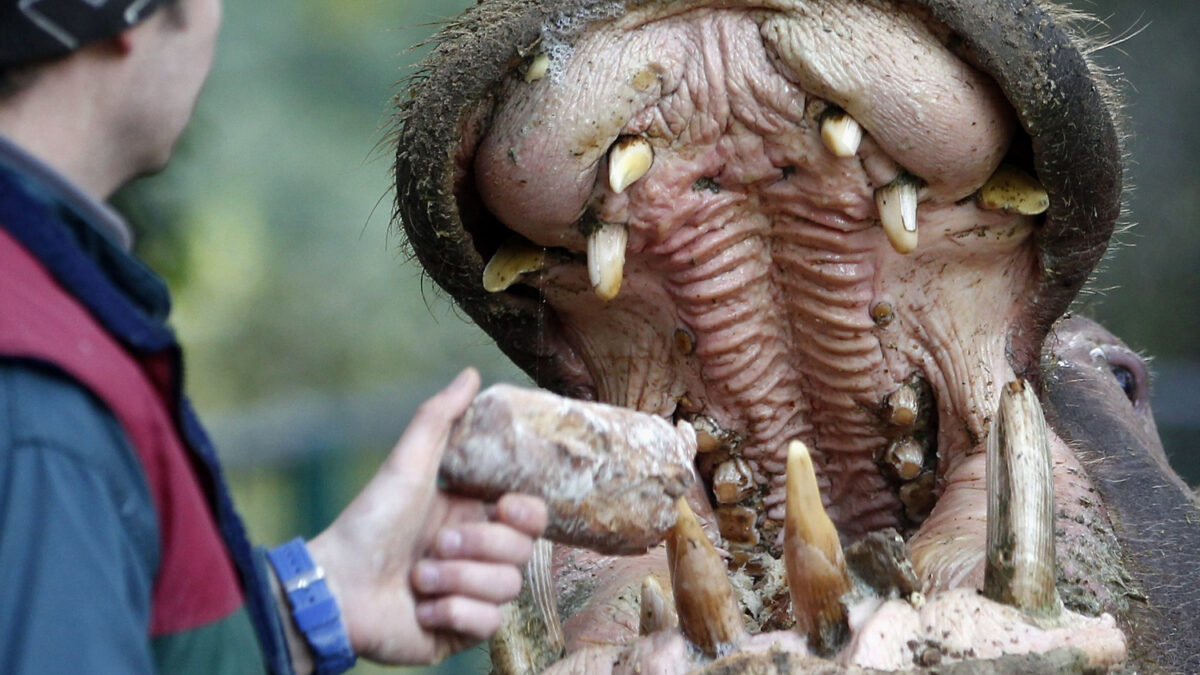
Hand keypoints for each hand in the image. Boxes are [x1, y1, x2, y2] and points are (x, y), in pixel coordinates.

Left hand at [303, 368, 547, 665]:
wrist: (335, 585)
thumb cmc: (368, 522)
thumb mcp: (407, 464)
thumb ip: (439, 417)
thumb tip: (471, 373)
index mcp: (475, 518)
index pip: (532, 517)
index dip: (526, 514)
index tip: (503, 505)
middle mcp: (480, 557)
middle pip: (522, 552)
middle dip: (476, 546)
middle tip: (434, 545)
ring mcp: (473, 596)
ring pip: (507, 589)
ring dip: (456, 580)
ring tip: (419, 578)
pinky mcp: (461, 631)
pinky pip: (489, 625)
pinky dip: (453, 614)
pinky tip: (422, 608)